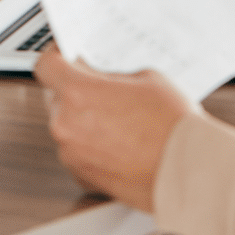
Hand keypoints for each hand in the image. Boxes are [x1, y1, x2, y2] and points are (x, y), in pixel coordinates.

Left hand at [33, 49, 192, 211]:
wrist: (188, 169)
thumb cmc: (172, 126)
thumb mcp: (146, 79)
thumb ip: (113, 77)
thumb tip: (102, 80)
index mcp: (78, 93)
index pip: (46, 66)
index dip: (56, 58)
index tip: (65, 57)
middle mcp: (66, 125)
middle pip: (56, 97)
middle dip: (75, 91)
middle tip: (102, 90)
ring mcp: (72, 154)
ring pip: (66, 126)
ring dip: (84, 120)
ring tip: (119, 120)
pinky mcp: (82, 177)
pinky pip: (77, 152)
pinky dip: (91, 146)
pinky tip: (119, 142)